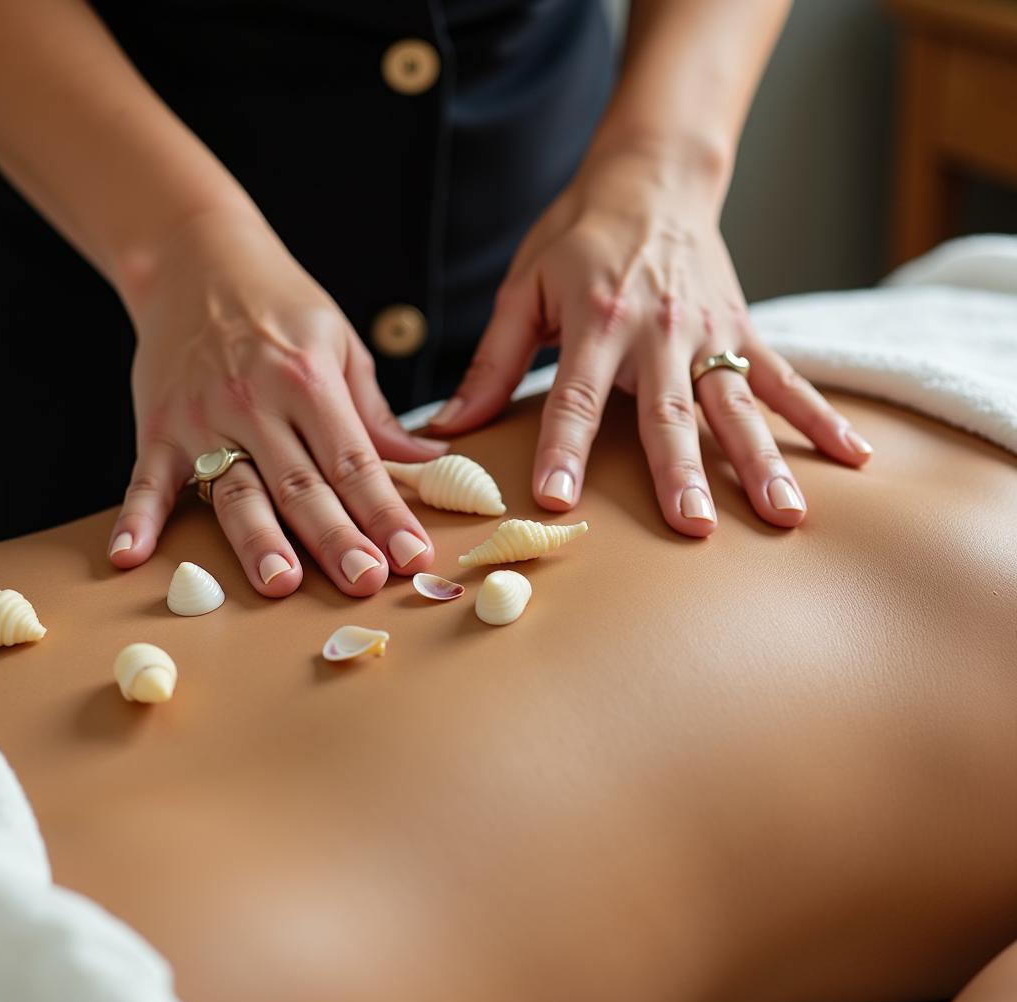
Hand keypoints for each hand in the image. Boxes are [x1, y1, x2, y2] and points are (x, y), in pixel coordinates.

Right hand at [106, 209, 443, 594]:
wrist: (194, 256)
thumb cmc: (280, 305)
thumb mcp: (341, 345)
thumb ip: (377, 413)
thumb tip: (430, 461)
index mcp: (309, 380)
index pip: (355, 461)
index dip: (385, 512)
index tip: (411, 557)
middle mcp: (256, 401)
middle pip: (302, 484)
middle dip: (335, 537)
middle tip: (363, 581)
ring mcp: (202, 417)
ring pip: (235, 489)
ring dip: (257, 539)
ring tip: (280, 583)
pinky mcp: (158, 426)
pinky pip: (145, 479)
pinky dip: (138, 519)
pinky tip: (129, 557)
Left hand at [428, 148, 871, 533]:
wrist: (651, 177)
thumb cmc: (578, 236)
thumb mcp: (522, 288)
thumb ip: (488, 362)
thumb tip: (446, 428)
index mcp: (595, 318)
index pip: (575, 395)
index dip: (563, 446)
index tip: (555, 498)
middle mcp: (658, 330)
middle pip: (668, 411)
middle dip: (681, 470)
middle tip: (693, 524)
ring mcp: (709, 333)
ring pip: (736, 404)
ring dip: (762, 459)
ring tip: (784, 514)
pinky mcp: (742, 331)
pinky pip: (785, 377)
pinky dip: (821, 416)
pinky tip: (855, 457)